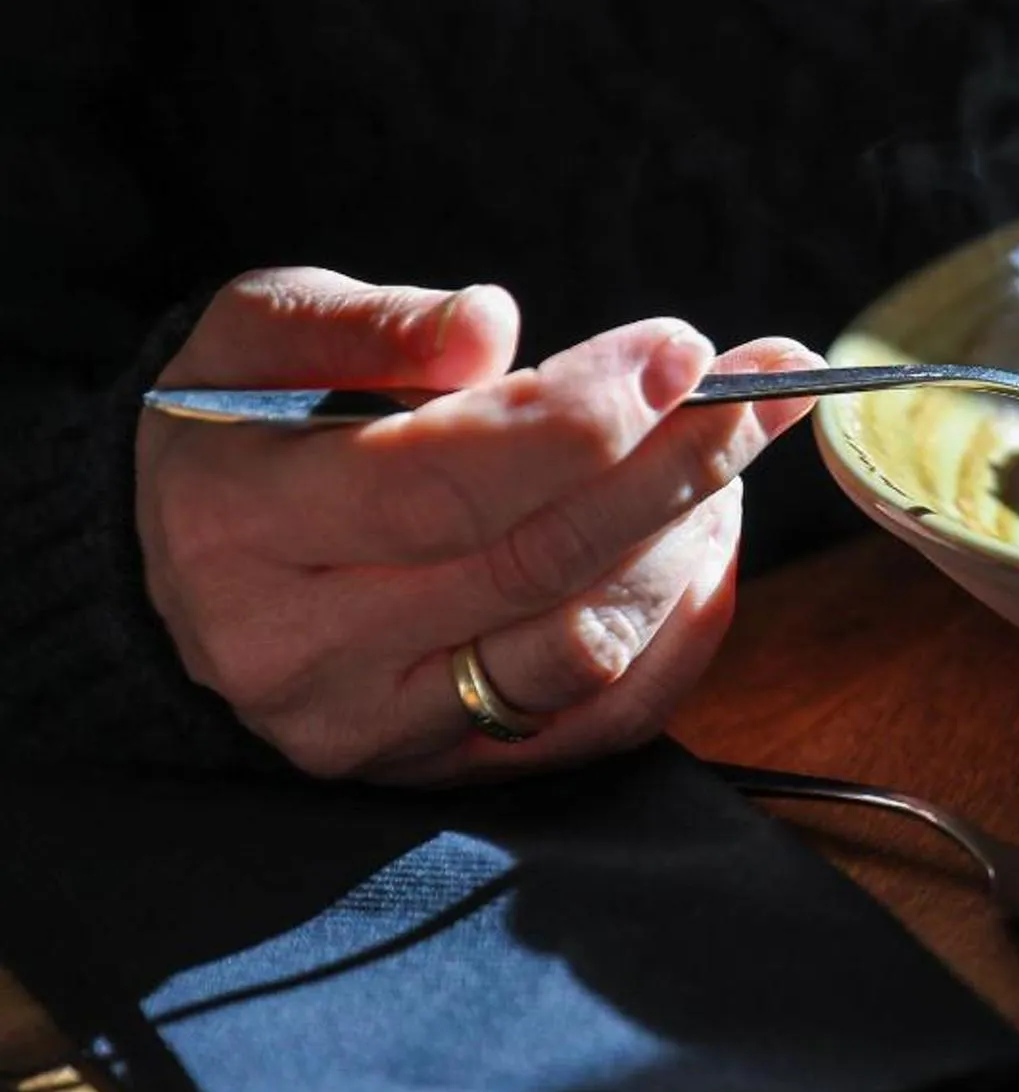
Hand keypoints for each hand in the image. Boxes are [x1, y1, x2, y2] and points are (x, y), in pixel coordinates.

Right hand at [137, 269, 819, 781]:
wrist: (191, 562)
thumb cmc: (250, 422)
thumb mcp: (260, 333)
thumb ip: (369, 325)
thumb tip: (487, 326)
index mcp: (245, 525)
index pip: (446, 482)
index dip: (582, 417)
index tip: (677, 349)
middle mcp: (305, 648)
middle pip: (535, 565)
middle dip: (672, 467)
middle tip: (753, 390)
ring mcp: (379, 725)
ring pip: (583, 647)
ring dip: (686, 538)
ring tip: (727, 446)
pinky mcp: (447, 767)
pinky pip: (607, 716)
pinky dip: (682, 625)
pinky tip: (704, 535)